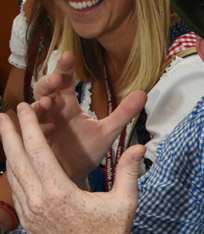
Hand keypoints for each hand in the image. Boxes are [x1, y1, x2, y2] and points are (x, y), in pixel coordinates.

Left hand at [0, 102, 140, 233]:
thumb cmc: (113, 233)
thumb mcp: (125, 200)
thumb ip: (128, 170)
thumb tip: (140, 145)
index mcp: (59, 192)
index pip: (36, 150)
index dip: (28, 126)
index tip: (22, 108)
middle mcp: (39, 202)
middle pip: (16, 159)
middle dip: (8, 134)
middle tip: (2, 116)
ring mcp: (31, 214)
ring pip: (13, 176)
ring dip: (9, 153)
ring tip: (8, 136)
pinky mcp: (29, 223)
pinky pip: (16, 192)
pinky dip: (14, 174)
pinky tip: (17, 165)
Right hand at [29, 51, 147, 185]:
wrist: (76, 178)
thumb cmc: (86, 152)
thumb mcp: (107, 131)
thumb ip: (123, 113)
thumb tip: (143, 93)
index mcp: (67, 105)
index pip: (64, 80)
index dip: (64, 67)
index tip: (68, 55)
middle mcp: (52, 112)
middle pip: (44, 88)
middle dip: (48, 82)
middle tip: (58, 80)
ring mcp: (41, 125)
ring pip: (33, 108)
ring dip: (40, 104)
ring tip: (49, 104)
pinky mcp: (35, 142)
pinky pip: (30, 131)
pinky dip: (37, 128)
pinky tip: (48, 130)